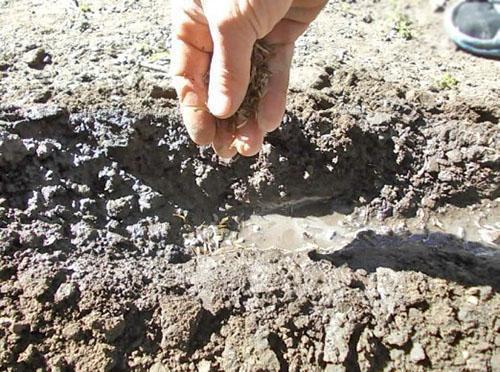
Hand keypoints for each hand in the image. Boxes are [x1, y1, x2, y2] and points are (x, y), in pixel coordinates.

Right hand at [171, 0, 326, 157]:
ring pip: (247, 83)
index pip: (186, 76)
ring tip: (251, 147)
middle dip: (224, 121)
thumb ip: (227, 67)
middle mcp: (217, 32)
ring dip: (249, 116)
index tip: (205, 141)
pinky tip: (270, 121)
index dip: (195, 111)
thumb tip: (222, 111)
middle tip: (230, 153)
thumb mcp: (231, 20)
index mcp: (191, 23)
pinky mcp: (279, 34)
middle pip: (217, 86)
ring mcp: (250, 34)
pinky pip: (274, 70)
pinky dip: (273, 94)